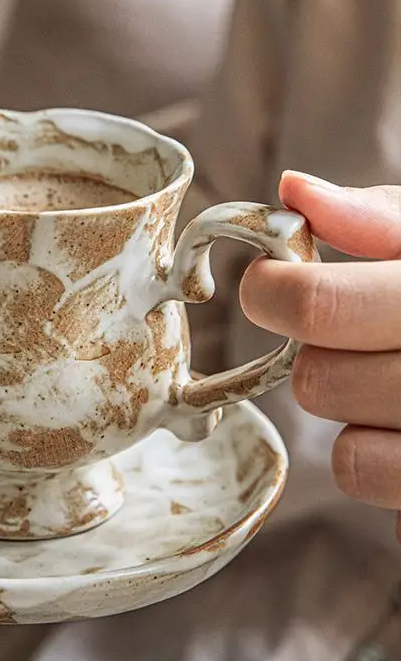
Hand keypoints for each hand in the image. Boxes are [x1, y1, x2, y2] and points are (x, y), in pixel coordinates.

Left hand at [239, 171, 400, 542]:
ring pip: (338, 430)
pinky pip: (359, 470)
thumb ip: (379, 217)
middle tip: (353, 329)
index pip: (321, 307)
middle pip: (315, 377)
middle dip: (317, 349)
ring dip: (344, 396)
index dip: (272, 291)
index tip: (271, 279)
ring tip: (391, 369)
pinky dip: (366, 450)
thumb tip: (293, 190)